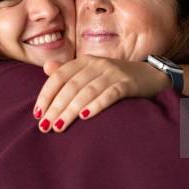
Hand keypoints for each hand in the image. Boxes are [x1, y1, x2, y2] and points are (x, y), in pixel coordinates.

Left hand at [33, 55, 169, 132]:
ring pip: (87, 91)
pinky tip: (86, 116)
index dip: (46, 94)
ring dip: (71, 110)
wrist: (150, 75)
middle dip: (56, 107)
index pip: (59, 76)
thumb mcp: (92, 71)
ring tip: (59, 127)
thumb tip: (47, 69)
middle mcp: (97, 64)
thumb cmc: (115, 78)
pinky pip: (110, 94)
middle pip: (71, 86)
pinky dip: (97, 104)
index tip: (38, 114)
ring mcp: (113, 73)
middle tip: (45, 127)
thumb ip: (70, 71)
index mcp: (85, 61)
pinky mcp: (127, 84)